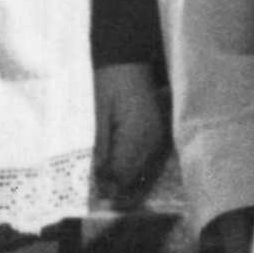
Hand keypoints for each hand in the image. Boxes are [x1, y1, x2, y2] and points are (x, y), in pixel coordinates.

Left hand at [93, 62, 167, 206]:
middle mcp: (152, 138)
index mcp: (138, 135)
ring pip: (142, 167)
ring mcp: (157, 133)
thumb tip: (98, 176)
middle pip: (135, 174)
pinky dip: (132, 162)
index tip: (96, 196)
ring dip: (124, 175)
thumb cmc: (109, 82)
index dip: (110, 187)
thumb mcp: (99, 114)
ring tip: (104, 181)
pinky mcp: (156, 128)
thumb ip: (102, 147)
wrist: (126, 56)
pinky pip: (145, 155)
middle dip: (117, 185)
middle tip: (97, 192)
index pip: (124, 173)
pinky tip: (118, 164)